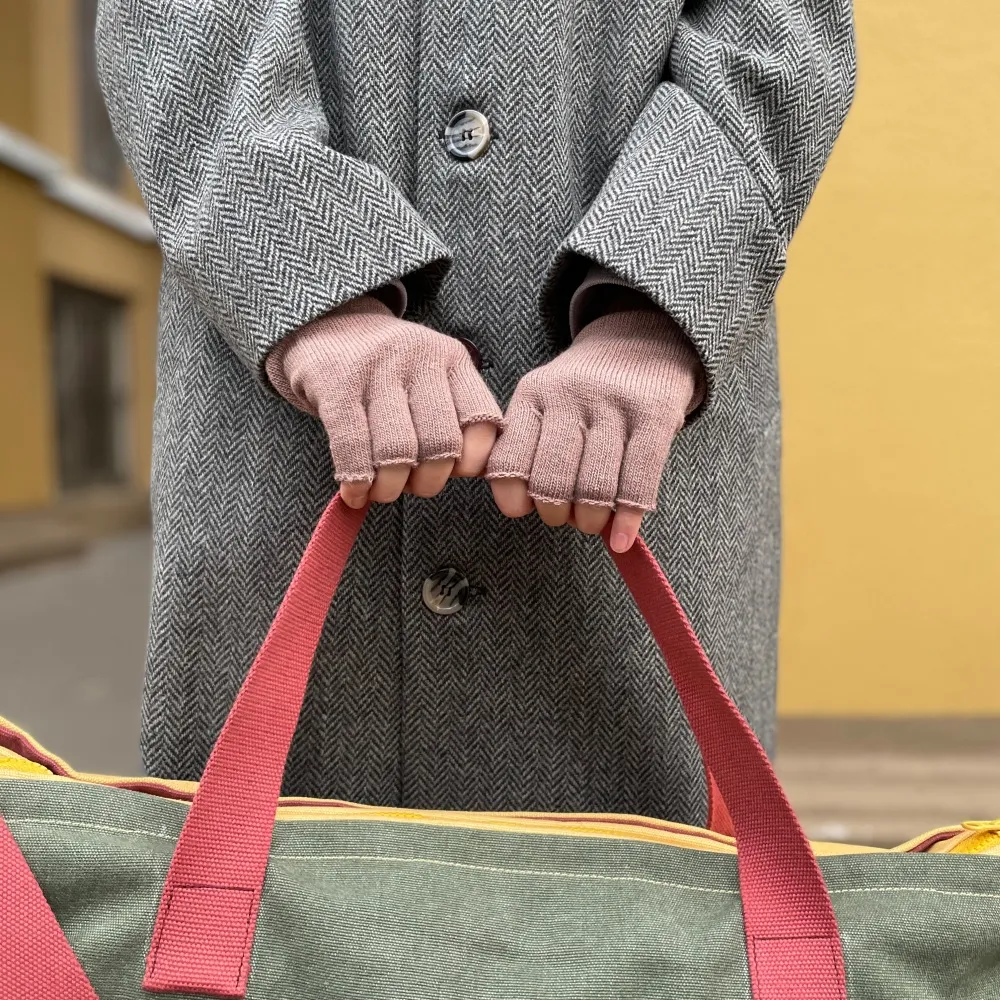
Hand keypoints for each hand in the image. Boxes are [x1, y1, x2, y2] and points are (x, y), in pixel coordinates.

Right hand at [266, 297, 502, 505]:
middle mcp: (420, 359)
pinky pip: (353, 447)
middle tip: (414, 486)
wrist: (328, 326)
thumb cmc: (390, 371)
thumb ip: (456, 417)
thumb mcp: (433, 376)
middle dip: (429, 481)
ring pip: (398, 451)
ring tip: (383, 492)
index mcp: (452, 360)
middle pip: (441, 444)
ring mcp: (377, 370)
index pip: (482, 423)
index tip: (453, 474)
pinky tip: (354, 493)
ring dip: (391, 487)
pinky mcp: (337, 386)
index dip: (471, 463)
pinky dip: (356, 482)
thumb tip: (472, 475)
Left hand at [487, 308, 702, 551]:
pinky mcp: (655, 415)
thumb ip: (529, 447)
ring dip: (590, 519)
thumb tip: (524, 508)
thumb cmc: (586, 390)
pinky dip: (628, 519)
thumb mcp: (545, 401)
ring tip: (591, 523)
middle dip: (554, 513)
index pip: (509, 458)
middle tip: (563, 517)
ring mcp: (614, 404)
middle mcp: (570, 397)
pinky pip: (638, 478)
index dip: (511, 496)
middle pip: (552, 479)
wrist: (643, 338)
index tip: (522, 509)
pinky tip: (621, 539)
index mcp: (533, 395)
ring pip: (594, 484)